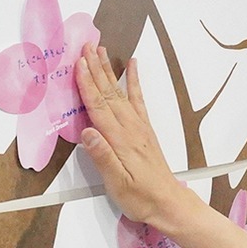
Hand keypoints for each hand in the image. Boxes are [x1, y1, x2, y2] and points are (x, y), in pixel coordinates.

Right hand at [77, 46, 189, 230]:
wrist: (168, 203)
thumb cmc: (140, 197)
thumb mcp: (117, 183)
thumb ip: (103, 157)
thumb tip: (88, 133)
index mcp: (119, 139)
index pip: (98, 106)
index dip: (87, 83)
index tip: (78, 63)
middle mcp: (130, 128)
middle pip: (108, 92)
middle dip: (96, 68)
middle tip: (86, 45)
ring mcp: (139, 126)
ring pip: (120, 92)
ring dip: (109, 69)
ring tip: (101, 49)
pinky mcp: (145, 130)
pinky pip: (138, 99)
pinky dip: (134, 81)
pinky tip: (132, 66)